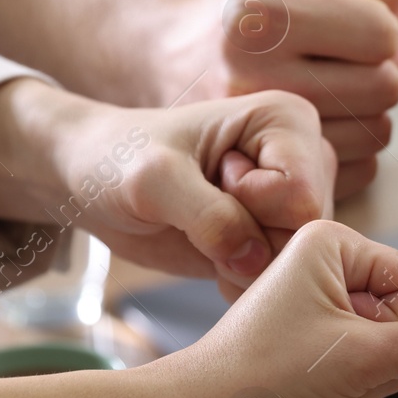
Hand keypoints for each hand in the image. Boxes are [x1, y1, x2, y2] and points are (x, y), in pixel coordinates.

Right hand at [0, 0, 397, 198]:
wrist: (166, 60)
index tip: (347, 25)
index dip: (378, 27)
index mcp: (261, 14)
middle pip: (384, 85)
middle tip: (341, 59)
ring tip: (327, 87)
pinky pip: (358, 170)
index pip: (380, 33)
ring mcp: (251, 136)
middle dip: (377, 68)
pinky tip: (317, 123)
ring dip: (367, 110)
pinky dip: (350, 148)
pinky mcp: (264, 179)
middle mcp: (252, 76)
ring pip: (376, 132)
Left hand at [58, 89, 338, 289]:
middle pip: (306, 232)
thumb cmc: (117, 161)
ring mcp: (291, 199)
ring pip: (296, 259)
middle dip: (250, 240)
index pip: (302, 196)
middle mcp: (303, 157)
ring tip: (201, 231)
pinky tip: (210, 253)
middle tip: (200, 215)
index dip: (250, 206)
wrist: (91, 182)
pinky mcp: (275, 231)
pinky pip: (280, 276)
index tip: (208, 179)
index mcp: (286, 120)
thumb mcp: (154, 181)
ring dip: (242, 263)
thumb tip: (254, 259)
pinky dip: (240, 278)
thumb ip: (209, 216)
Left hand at [168, 220, 397, 397]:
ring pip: (386, 358)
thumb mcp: (363, 356)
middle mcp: (324, 269)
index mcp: (333, 242)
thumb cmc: (265, 375)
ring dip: (363, 389)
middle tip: (334, 371)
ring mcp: (316, 312)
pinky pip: (361, 379)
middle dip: (380, 364)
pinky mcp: (309, 352)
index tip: (356, 342)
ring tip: (319, 392)